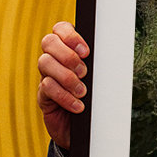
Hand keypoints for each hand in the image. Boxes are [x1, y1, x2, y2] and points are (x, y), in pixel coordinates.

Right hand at [37, 22, 89, 148]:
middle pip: (48, 42)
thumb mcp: (100, 77)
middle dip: (68, 55)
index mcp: (68, 48)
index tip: (86, 51)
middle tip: (84, 72)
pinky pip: (47, 88)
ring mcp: (46, 75)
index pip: (60, 28)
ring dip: (67, 77)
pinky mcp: (43, 95)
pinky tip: (78, 105)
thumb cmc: (96, 97)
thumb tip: (113, 52)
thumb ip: (100, 63)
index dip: (70, 35)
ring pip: (45, 63)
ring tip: (82, 91)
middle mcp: (54, 58)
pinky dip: (64, 96)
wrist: (86, 128)